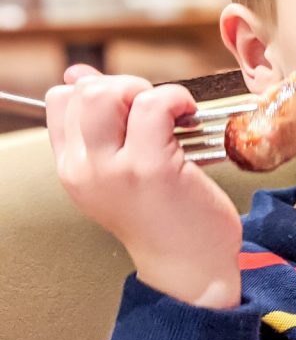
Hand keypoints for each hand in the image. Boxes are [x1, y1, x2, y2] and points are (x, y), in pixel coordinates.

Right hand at [46, 65, 242, 307]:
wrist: (191, 265)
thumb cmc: (165, 216)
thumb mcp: (119, 172)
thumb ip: (102, 127)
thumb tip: (79, 73)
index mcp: (73, 169)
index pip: (61, 101)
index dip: (99, 89)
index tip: (132, 107)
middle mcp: (85, 169)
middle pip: (83, 91)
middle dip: (124, 84)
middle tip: (155, 109)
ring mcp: (115, 169)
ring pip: (110, 92)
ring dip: (149, 90)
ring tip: (172, 113)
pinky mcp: (152, 167)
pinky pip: (155, 105)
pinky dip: (176, 98)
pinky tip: (188, 115)